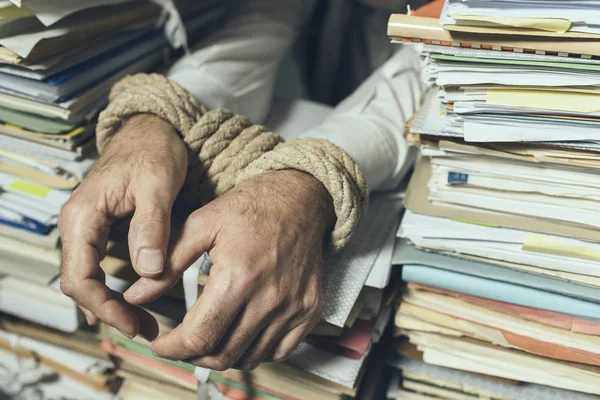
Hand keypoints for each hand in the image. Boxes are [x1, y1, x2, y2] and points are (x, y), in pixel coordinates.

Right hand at [59, 114, 187, 339]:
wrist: (151, 129)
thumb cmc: (153, 151)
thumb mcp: (157, 186)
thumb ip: (151, 227)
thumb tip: (148, 271)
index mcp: (83, 216)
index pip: (80, 277)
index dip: (104, 306)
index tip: (133, 323)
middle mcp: (78, 224)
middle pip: (79, 282)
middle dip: (107, 311)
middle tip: (142, 330)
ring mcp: (87, 227)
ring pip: (87, 276)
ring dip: (109, 303)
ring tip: (141, 322)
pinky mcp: (101, 228)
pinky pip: (97, 265)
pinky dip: (111, 288)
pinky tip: (130, 301)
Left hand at [122, 170, 334, 369]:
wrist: (300, 198)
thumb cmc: (252, 206)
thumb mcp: (202, 223)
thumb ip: (168, 263)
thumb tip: (136, 295)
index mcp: (239, 275)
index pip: (199, 336)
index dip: (172, 348)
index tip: (160, 344)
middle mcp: (270, 297)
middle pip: (223, 354)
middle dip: (192, 356)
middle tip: (181, 343)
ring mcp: (294, 307)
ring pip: (250, 358)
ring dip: (222, 356)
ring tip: (209, 338)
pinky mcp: (309, 310)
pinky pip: (280, 351)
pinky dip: (256, 351)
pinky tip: (242, 334)